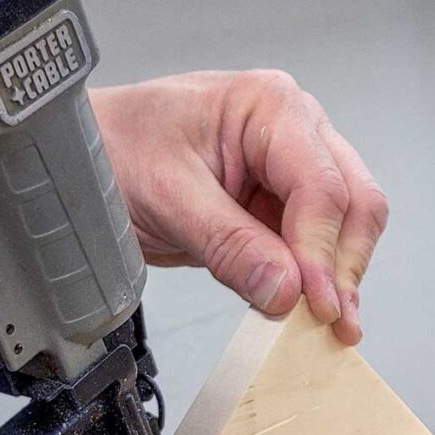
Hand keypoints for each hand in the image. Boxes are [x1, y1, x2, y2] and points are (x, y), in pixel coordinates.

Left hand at [92, 71, 388, 343]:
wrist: (82, 157)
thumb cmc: (115, 149)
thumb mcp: (167, 197)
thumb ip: (229, 244)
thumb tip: (284, 289)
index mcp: (270, 108)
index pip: (320, 186)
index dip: (322, 251)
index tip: (317, 303)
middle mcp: (291, 132)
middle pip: (351, 202)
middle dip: (343, 265)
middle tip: (331, 321)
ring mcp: (285, 170)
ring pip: (342, 226)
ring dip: (335, 276)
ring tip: (323, 325)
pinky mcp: (272, 206)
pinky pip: (308, 245)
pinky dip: (310, 279)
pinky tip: (304, 311)